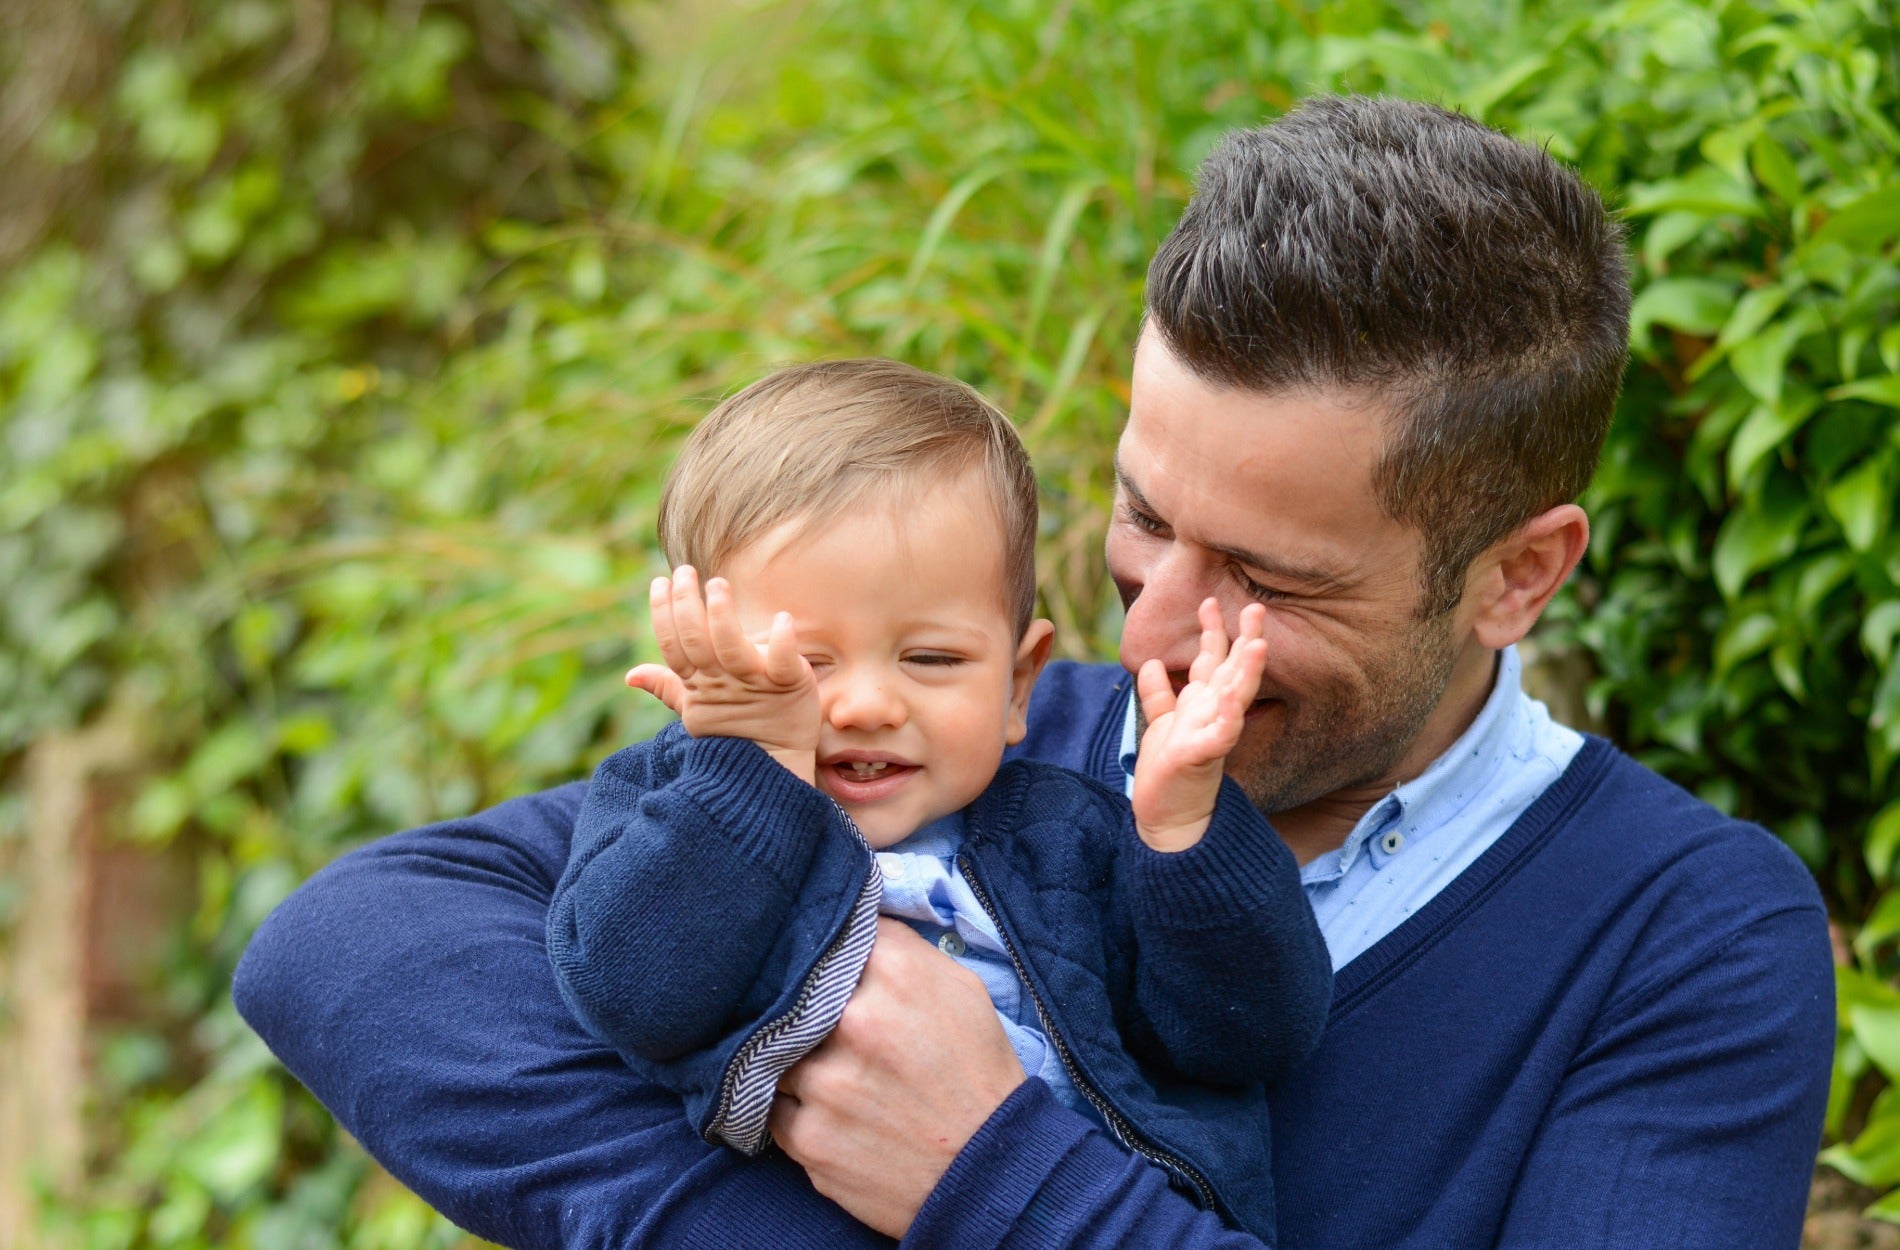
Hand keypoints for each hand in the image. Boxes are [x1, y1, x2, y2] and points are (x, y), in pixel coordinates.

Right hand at [625, 565, 819, 780]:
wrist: (772, 770)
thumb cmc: (735, 733)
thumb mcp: (697, 709)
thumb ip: (667, 686)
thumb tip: (630, 675)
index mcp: (699, 685)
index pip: (674, 646)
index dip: (663, 614)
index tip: (660, 582)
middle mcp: (723, 682)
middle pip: (697, 641)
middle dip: (687, 604)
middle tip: (686, 572)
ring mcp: (755, 684)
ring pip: (732, 648)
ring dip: (722, 616)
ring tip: (717, 585)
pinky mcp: (789, 686)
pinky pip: (782, 662)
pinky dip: (780, 642)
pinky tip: (781, 620)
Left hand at [770, 919, 1024, 1237]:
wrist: (989, 1173)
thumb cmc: (976, 1074)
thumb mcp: (961, 990)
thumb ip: (901, 949)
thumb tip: (851, 926)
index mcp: (895, 974)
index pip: (829, 937)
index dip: (824, 953)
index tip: (822, 968)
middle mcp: (853, 1021)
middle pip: (791, 994)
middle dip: (800, 1008)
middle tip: (818, 1025)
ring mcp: (825, 1083)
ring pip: (773, 1052)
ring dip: (795, 1060)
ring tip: (833, 1076)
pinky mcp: (808, 1138)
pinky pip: (772, 1107)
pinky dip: (794, 1108)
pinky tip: (831, 1114)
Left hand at [1132, 599, 1268, 850]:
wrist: (1167, 817)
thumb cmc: (1166, 773)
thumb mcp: (1160, 726)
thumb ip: (1159, 696)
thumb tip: (1152, 664)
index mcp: (1201, 704)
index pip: (1212, 661)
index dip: (1213, 631)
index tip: (1210, 601)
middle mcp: (1211, 715)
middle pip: (1232, 671)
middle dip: (1244, 640)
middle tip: (1256, 608)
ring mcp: (1210, 734)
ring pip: (1235, 697)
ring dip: (1247, 671)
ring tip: (1258, 645)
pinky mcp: (1201, 757)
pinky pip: (1219, 736)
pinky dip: (1227, 718)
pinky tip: (1233, 702)